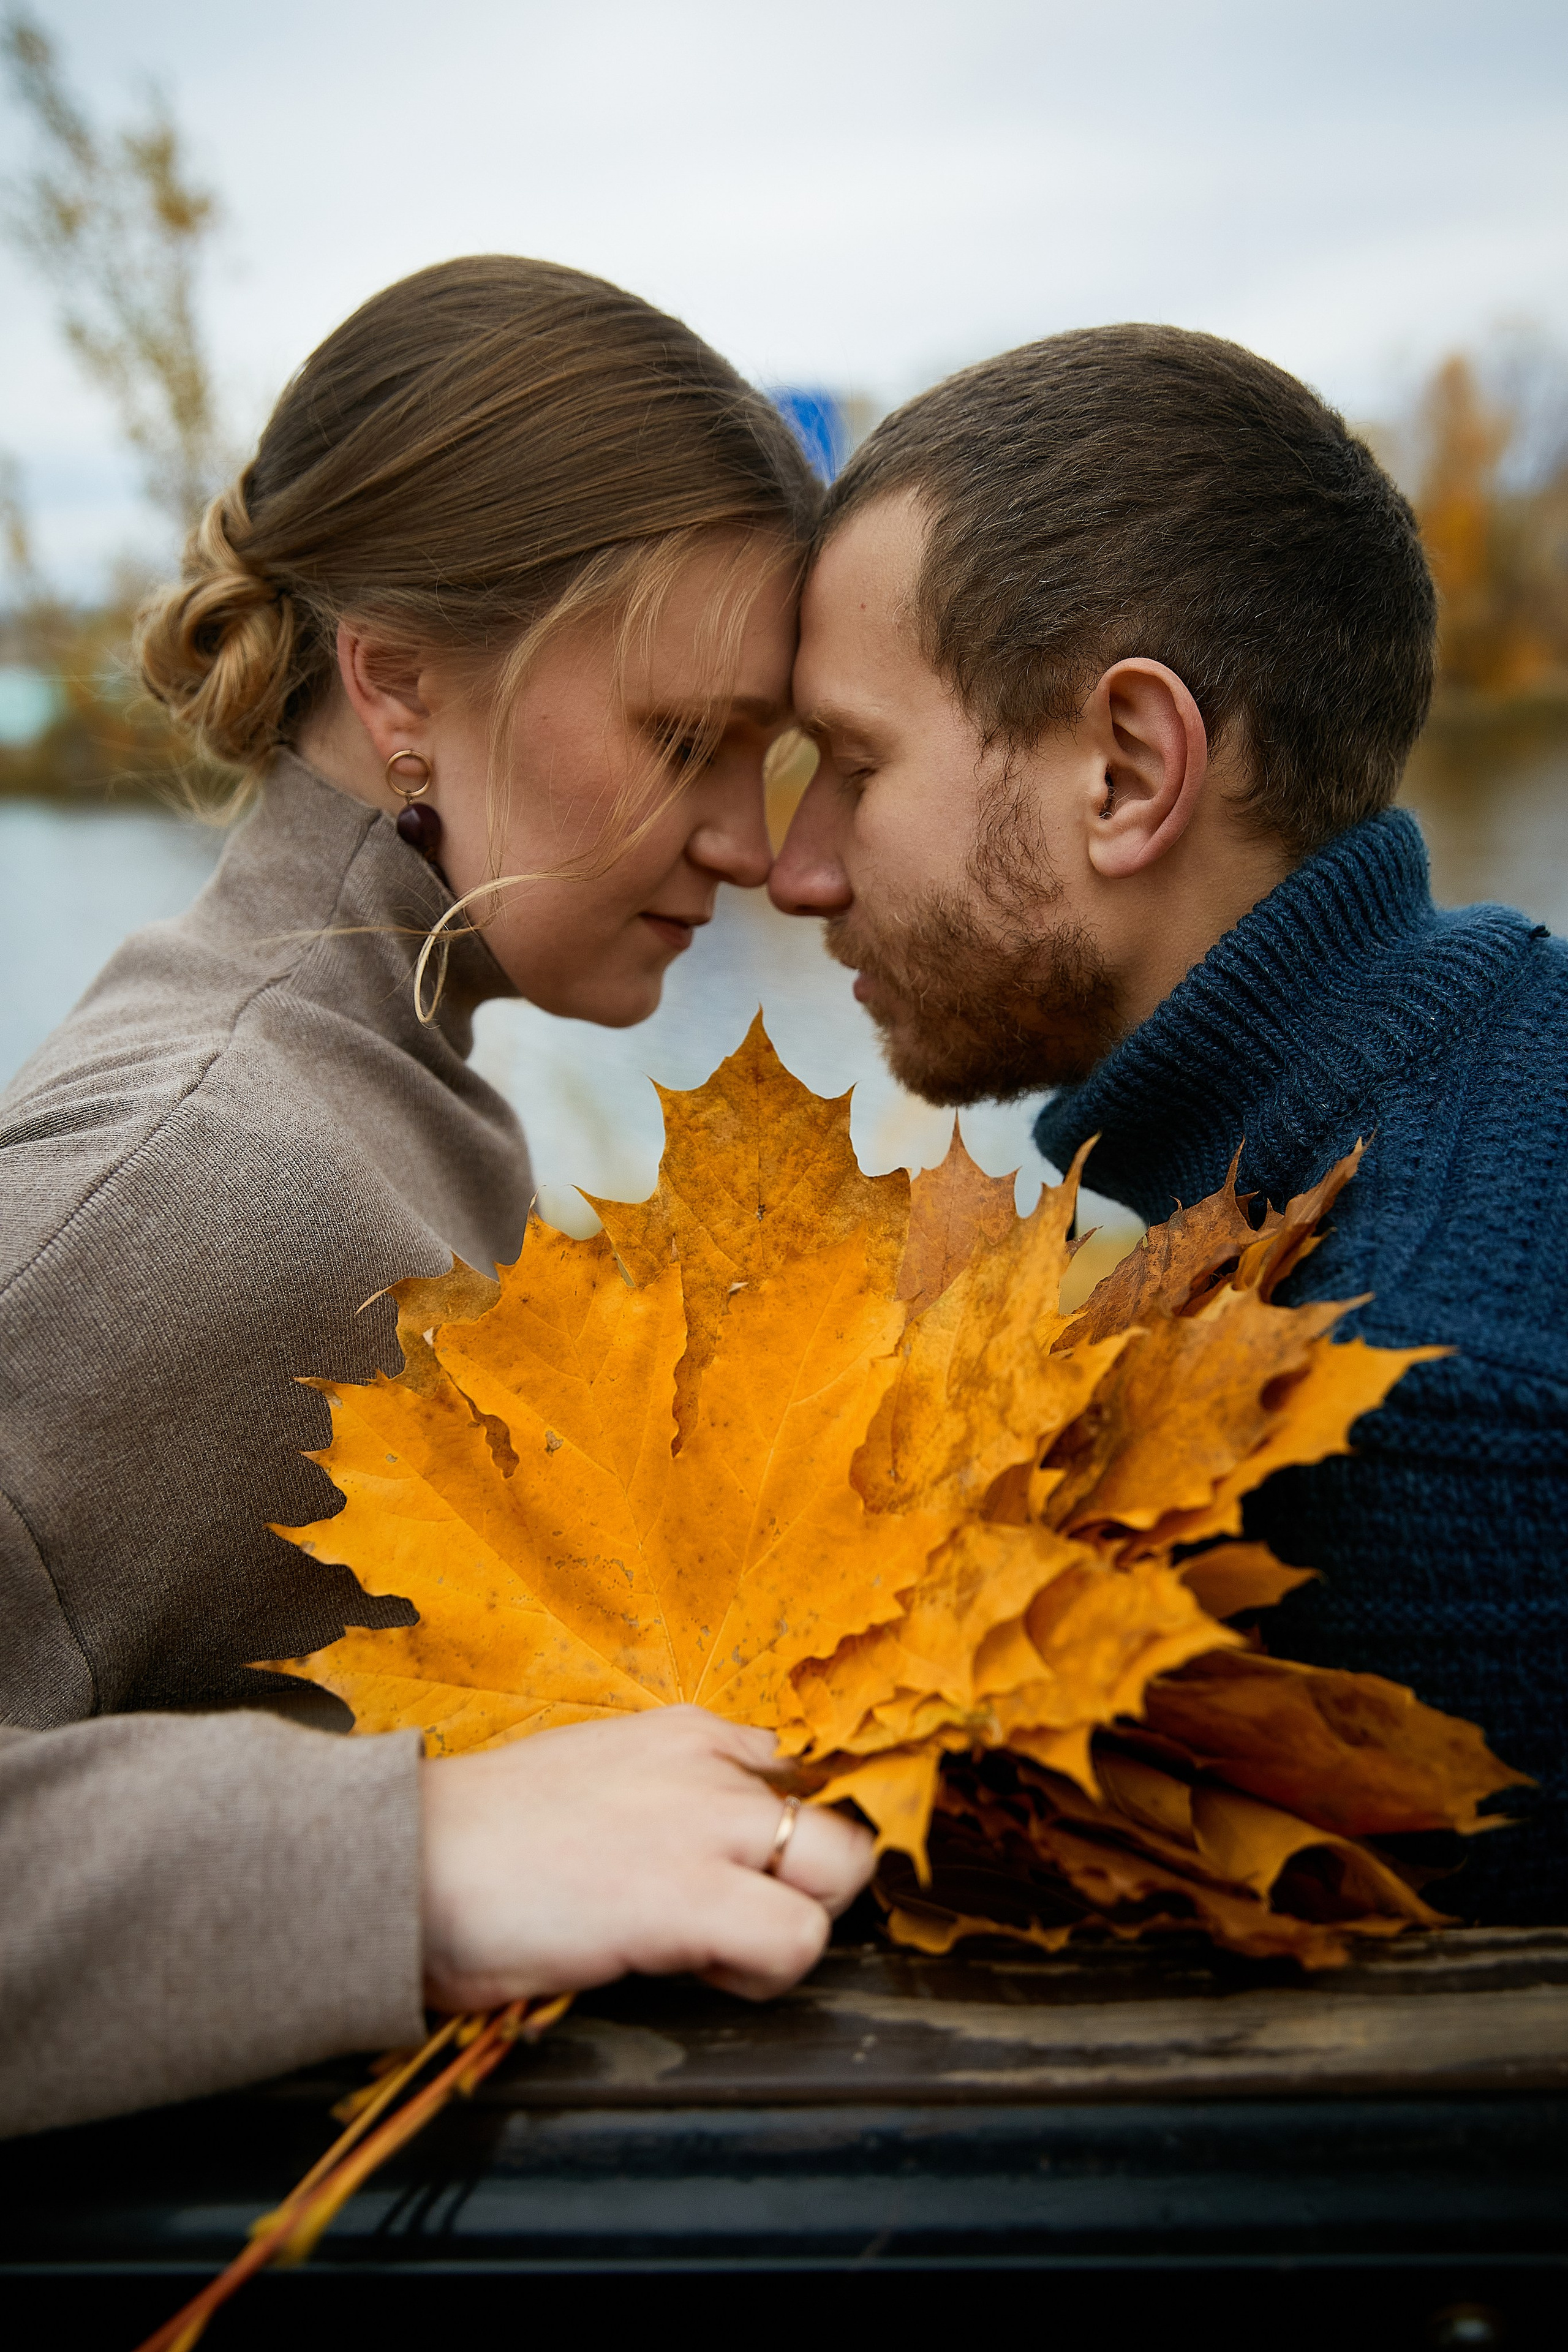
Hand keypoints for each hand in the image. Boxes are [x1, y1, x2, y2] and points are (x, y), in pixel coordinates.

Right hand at [419, 1705, 874, 2007]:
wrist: (407, 1860)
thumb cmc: (477, 1840)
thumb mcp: (588, 1779)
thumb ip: (658, 1797)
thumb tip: (688, 1844)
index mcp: (682, 1734)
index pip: (793, 1774)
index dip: (778, 1838)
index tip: (739, 1875)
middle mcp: (709, 1766)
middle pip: (834, 1820)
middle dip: (807, 1883)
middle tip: (740, 1922)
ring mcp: (706, 1825)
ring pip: (840, 1871)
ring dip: (792, 1927)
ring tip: (718, 1953)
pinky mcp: (692, 1895)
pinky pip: (796, 1939)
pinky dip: (763, 1973)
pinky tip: (696, 1973)